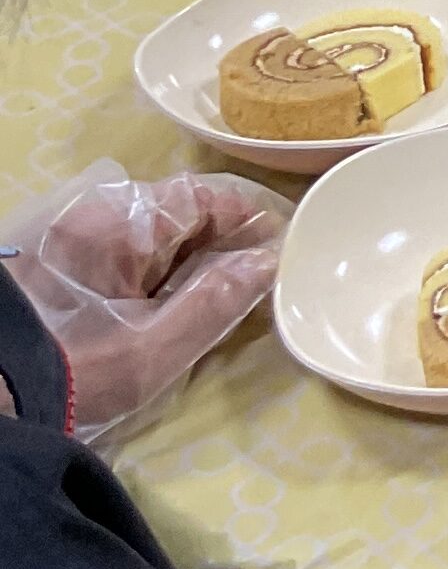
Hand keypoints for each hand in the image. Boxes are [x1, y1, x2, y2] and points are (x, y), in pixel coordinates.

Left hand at [3, 163, 283, 445]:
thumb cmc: (80, 372)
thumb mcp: (156, 348)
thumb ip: (217, 300)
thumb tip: (266, 261)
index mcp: (120, 224)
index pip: (203, 196)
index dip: (247, 218)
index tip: (274, 249)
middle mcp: (92, 212)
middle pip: (174, 208)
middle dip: (215, 240)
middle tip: (243, 280)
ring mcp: (68, 231)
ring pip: (146, 226)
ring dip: (181, 253)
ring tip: (201, 296)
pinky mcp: (53, 255)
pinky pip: (117, 242)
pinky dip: (147, 263)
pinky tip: (155, 300)